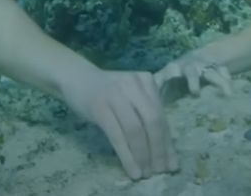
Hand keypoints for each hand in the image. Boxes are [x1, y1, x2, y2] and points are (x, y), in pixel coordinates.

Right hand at [61, 69, 178, 179]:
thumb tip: (165, 152)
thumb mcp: (131, 96)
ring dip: (142, 155)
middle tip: (160, 170)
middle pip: (152, 121)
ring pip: (135, 129)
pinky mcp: (99, 107)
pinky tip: (132, 170)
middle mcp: (133, 84)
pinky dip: (127, 155)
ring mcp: (115, 94)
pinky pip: (117, 135)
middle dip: (158, 149)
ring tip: (145, 173)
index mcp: (146, 80)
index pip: (161, 115)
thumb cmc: (108, 92)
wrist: (77, 78)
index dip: (168, 142)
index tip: (172, 164)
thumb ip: (146, 116)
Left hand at [154, 52, 232, 98]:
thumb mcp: (165, 82)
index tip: (171, 80)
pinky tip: (229, 92)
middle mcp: (189, 66)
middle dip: (193, 80)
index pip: (170, 70)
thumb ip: (156, 89)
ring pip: (211, 72)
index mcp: (174, 70)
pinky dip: (227, 80)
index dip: (169, 74)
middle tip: (195, 93)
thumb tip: (142, 100)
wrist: (198, 58)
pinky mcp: (217, 69)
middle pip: (191, 70)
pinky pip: (224, 72)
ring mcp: (204, 67)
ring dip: (218, 81)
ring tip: (226, 95)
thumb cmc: (176, 77)